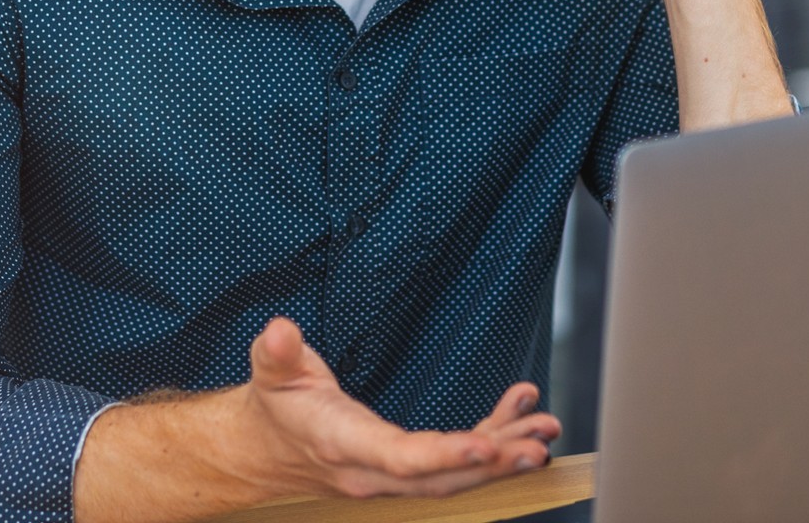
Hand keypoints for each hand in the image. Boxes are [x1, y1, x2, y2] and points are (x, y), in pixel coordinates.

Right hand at [237, 317, 558, 500]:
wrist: (264, 450)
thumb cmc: (276, 407)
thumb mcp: (270, 372)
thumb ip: (277, 352)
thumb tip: (280, 330)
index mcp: (343, 443)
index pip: (399, 458)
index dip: (443, 455)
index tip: (484, 445)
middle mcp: (372, 471)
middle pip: (440, 478)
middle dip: (493, 462)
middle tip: (537, 443)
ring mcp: (390, 476)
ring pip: (454, 476)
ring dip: (503, 454)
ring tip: (544, 430)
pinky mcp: (403, 469)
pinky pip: (452, 464)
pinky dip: (489, 441)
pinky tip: (517, 416)